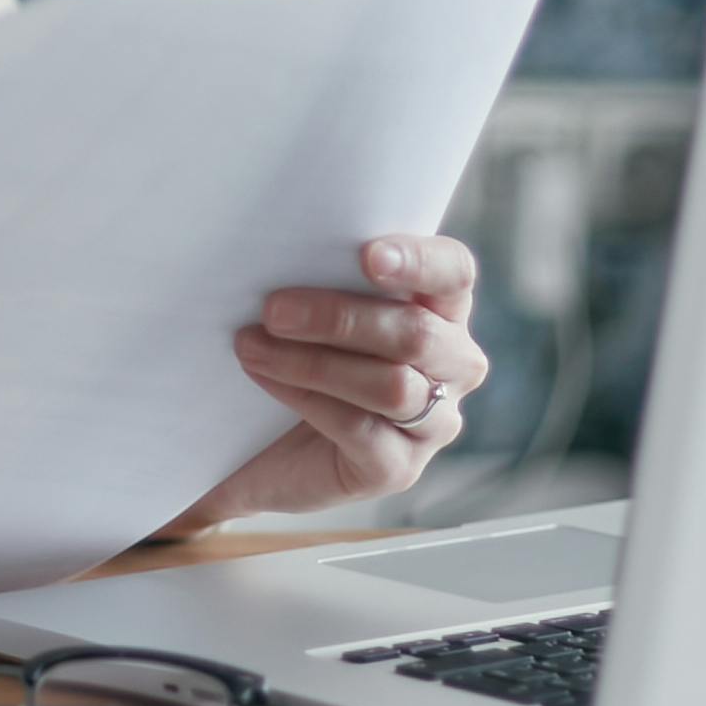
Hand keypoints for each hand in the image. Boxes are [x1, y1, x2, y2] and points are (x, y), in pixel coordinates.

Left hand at [160, 234, 489, 531]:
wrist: (261, 446)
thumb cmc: (294, 354)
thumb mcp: (310, 309)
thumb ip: (314, 274)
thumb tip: (261, 238)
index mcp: (442, 309)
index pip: (454, 273)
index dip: (419, 261)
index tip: (367, 255)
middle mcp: (454, 365)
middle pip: (417, 333)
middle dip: (341, 317)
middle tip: (273, 309)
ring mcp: (433, 422)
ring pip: (392, 385)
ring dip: (313, 362)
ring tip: (251, 346)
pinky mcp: (399, 468)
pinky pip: (362, 429)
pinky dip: (307, 399)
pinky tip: (265, 378)